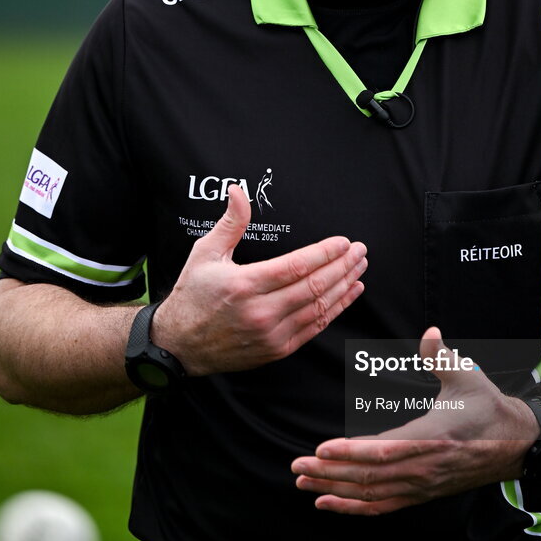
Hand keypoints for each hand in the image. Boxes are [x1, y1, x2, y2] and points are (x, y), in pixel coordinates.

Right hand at [152, 185, 366, 374]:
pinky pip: (314, 328)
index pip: (297, 266)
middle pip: (314, 286)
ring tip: (360, 268)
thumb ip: (230, 222)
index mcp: (246, 285)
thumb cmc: (193, 296)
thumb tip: (238, 190)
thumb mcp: (205, 253)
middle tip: (360, 251)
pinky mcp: (277, 350)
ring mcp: (271, 334)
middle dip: (343, 266)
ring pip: (319, 308)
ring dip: (344, 286)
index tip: (344, 242)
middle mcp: (261, 312)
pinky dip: (336, 310)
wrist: (179, 345)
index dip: (325, 253)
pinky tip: (350, 293)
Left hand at [291, 327, 538, 514]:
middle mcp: (423, 468)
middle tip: (296, 467)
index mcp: (431, 438)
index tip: (320, 449)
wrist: (515, 445)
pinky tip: (328, 502)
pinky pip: (382, 506)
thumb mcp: (467, 377)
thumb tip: (429, 333)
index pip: (383, 451)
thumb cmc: (487, 408)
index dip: (350, 453)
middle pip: (369, 477)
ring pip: (371, 494)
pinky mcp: (421, 494)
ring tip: (303, 483)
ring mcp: (421, 485)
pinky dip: (353, 508)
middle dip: (330, 473)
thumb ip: (442, 356)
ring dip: (335, 490)